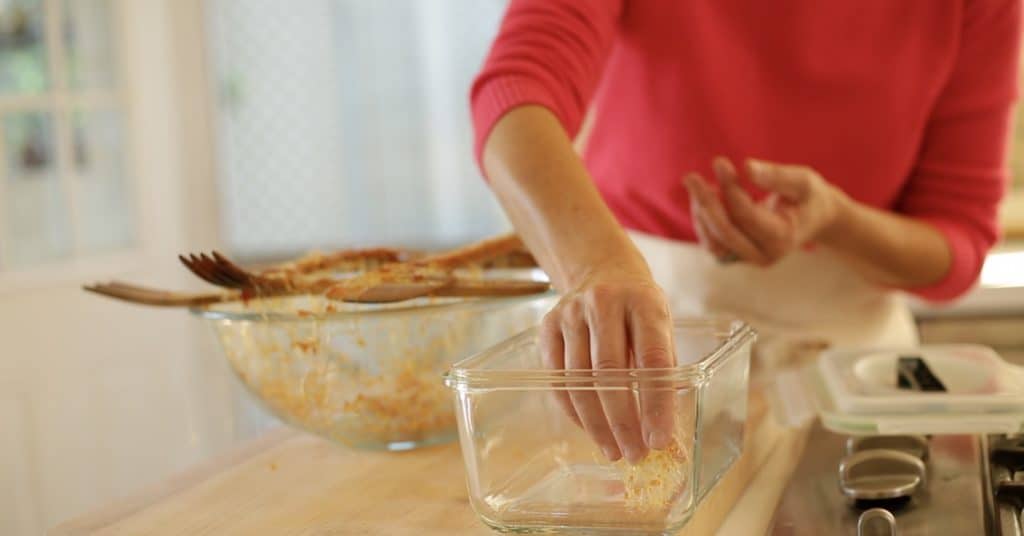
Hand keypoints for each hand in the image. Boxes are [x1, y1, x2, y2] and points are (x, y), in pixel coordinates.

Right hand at [539, 261, 675, 462]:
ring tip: (612, 449)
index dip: (655, 403)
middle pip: (609, 372)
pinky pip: (557, 378)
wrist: (602, 270)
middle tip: (634, 453)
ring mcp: (571, 313)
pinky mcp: (547, 325)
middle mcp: (604, 302)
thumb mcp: (661, 325)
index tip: (659, 439)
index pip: (651, 358)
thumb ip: (662, 368)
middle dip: (622, 421)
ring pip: (579, 379)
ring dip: (596, 423)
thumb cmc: (639, 308)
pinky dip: (573, 410)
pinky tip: (589, 428)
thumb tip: (660, 428)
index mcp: (644, 302)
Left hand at [684, 157, 847, 265]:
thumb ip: (776, 176)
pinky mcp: (738, 256)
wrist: (815, 218)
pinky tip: (706, 196)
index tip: (719, 162)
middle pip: (726, 232)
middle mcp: (765, 255)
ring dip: (701, 212)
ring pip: (714, 241)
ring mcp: (750, 259)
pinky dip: (704, 220)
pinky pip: (712, 242)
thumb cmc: (808, 195)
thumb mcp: (802, 181)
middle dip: (705, 203)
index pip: (746, 215)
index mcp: (783, 238)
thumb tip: (746, 166)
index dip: (730, 188)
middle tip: (691, 177)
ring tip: (698, 183)